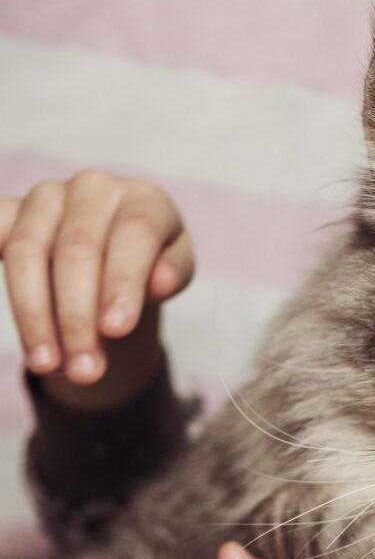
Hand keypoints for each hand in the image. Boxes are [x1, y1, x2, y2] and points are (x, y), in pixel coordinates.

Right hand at [0, 171, 193, 408]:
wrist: (117, 254)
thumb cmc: (153, 265)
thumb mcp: (175, 271)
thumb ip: (172, 273)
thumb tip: (160, 282)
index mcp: (144, 198)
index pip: (134, 233)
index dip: (123, 281)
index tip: (116, 330)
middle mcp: (93, 188)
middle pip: (77, 250)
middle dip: (78, 317)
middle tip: (86, 370)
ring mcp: (46, 196)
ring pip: (26, 253)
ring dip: (34, 315)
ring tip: (47, 365)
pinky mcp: (9, 211)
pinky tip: (12, 323)